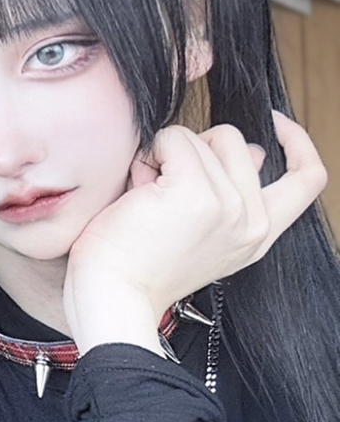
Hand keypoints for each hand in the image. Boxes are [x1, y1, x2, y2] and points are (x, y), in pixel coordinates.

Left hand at [63, 111, 326, 355]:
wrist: (111, 298)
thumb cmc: (139, 267)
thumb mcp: (204, 232)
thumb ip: (236, 192)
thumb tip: (256, 151)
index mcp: (258, 235)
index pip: (309, 178)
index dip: (298, 141)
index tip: (275, 122)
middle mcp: (251, 223)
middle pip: (237, 141)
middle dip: (195, 148)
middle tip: (164, 184)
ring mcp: (228, 207)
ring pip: (203, 138)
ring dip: (166, 156)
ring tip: (147, 198)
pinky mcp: (196, 194)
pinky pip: (175, 138)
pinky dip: (151, 151)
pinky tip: (137, 187)